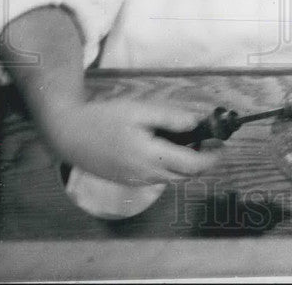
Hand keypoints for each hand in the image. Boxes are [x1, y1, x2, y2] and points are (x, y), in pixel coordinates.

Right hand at [41, 98, 222, 185]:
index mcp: (151, 157)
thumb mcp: (139, 110)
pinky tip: (163, 146)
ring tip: (185, 139)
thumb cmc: (103, 119)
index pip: (194, 166)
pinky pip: (157, 177)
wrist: (69, 135)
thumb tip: (196, 123)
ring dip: (185, 163)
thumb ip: (170, 117)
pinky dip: (169, 165)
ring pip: (172, 177)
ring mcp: (136, 181)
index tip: (222, 145)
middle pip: (186, 176)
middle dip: (202, 161)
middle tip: (207, 139)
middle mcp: (146, 175)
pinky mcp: (128, 181)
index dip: (213, 157)